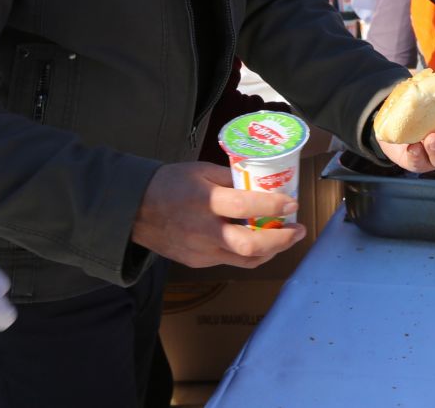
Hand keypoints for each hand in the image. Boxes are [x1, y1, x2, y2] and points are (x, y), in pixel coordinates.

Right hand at [131, 161, 306, 268]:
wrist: (135, 211)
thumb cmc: (170, 185)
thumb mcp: (201, 171)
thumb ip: (231, 178)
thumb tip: (261, 183)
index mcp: (205, 202)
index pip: (245, 207)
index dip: (273, 206)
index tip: (293, 204)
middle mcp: (204, 230)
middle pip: (250, 245)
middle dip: (282, 240)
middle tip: (299, 230)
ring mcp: (201, 251)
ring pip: (245, 259)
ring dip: (271, 250)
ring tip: (286, 237)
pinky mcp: (198, 262)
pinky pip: (231, 260)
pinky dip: (250, 253)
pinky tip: (259, 241)